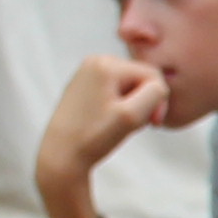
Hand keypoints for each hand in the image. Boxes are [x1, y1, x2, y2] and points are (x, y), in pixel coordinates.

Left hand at [35, 55, 169, 217]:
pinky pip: (114, 91)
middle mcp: (95, 61)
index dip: (158, 102)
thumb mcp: (132, 116)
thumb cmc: (93, 138)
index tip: (150, 125)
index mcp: (106, 64)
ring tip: (117, 124)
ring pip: (129, 85)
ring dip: (131, 106)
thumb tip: (157, 87)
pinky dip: (118, 106)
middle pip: (140, 78)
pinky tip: (107, 122)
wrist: (60, 155)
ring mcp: (87, 72)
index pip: (152, 76)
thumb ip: (155, 94)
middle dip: (143, 103)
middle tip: (129, 126)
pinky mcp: (83, 86)